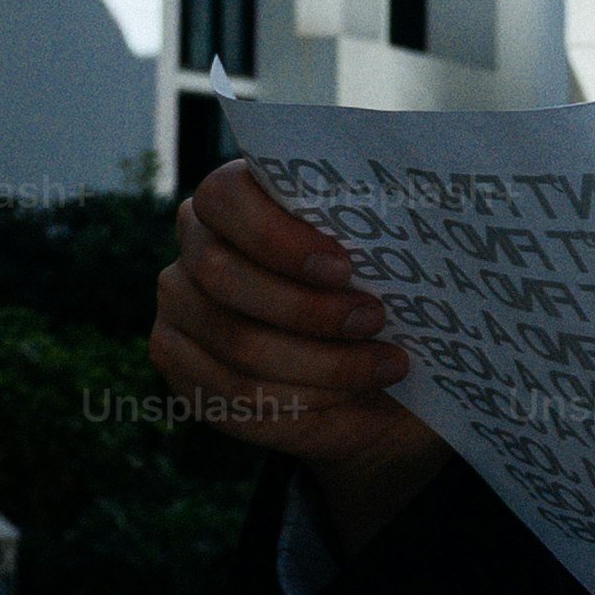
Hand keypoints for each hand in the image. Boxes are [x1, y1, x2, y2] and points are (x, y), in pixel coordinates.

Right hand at [147, 159, 450, 554]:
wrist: (379, 377)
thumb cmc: (389, 293)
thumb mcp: (392, 254)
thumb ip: (376, 226)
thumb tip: (416, 207)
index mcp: (235, 198)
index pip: (224, 196)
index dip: (276, 235)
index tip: (343, 266)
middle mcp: (195, 247)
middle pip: (222, 274)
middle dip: (307, 307)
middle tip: (375, 318)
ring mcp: (179, 309)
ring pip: (236, 341)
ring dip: (320, 362)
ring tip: (386, 364)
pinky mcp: (182, 368)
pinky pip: (232, 393)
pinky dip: (301, 398)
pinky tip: (348, 396)